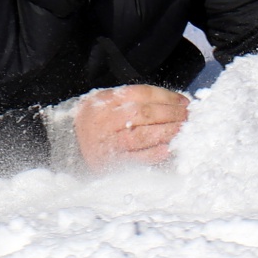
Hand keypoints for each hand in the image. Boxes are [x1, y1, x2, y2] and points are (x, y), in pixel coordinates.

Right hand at [74, 85, 189, 171]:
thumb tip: (174, 102)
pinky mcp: (109, 163)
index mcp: (105, 101)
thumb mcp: (107, 103)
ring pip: (141, 135)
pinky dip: (153, 154)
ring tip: (184, 130)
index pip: (140, 94)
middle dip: (171, 114)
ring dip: (167, 132)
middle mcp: (104, 120)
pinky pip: (134, 159)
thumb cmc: (95, 123)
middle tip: (188, 116)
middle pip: (143, 114)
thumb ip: (133, 101)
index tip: (184, 102)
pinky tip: (168, 149)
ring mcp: (106, 143)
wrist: (68, 146)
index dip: (166, 97)